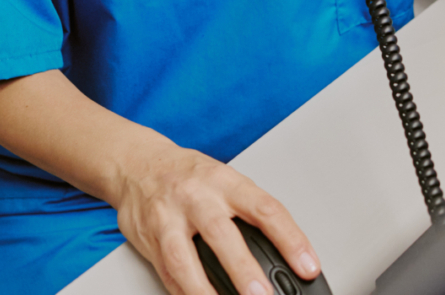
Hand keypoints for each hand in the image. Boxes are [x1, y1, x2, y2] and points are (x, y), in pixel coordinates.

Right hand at [112, 141, 321, 294]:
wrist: (136, 163)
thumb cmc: (188, 175)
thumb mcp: (224, 180)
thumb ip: (249, 213)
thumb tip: (286, 253)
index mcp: (224, 181)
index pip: (265, 208)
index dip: (290, 239)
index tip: (307, 265)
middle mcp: (196, 198)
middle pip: (222, 234)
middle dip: (244, 269)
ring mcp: (168, 218)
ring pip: (185, 259)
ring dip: (206, 290)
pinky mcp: (149, 240)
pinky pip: (168, 273)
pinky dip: (185, 293)